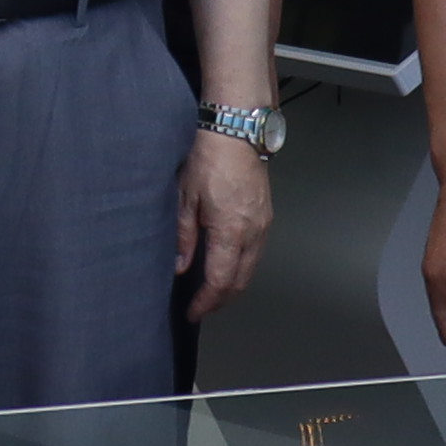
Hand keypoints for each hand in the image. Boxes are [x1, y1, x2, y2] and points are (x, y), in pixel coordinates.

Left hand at [175, 125, 273, 321]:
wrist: (237, 132)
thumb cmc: (208, 159)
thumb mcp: (184, 198)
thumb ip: (183, 236)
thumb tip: (179, 266)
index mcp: (231, 231)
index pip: (220, 280)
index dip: (206, 302)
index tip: (193, 313)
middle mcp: (253, 233)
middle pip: (240, 281)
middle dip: (221, 300)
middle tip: (201, 308)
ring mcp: (263, 225)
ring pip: (251, 268)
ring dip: (233, 285)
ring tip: (211, 292)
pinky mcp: (266, 216)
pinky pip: (256, 252)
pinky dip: (242, 266)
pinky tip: (226, 265)